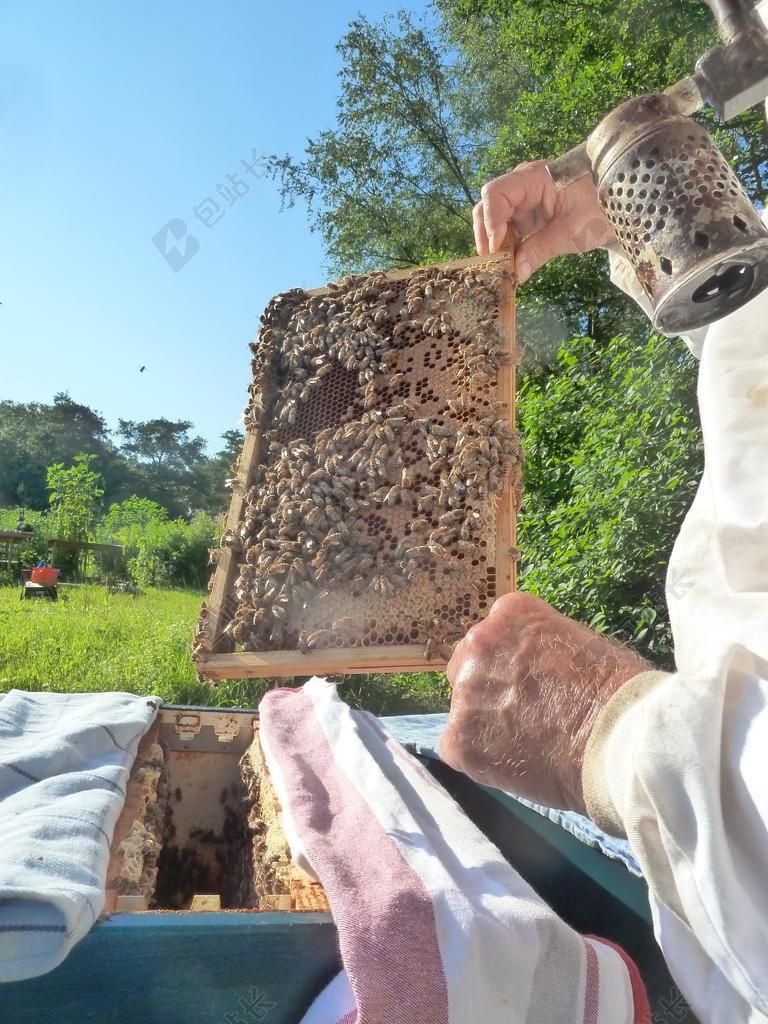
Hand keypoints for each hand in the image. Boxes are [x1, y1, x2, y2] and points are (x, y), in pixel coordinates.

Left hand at [439, 593, 649, 811]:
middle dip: (488, 685)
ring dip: (485, 722)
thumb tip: (537, 665)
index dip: (513, 663)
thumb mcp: (583, 644)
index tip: (533, 682)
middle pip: (467, 664)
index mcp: (510, 613)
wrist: (616, 742)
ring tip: (526, 742)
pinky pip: (457, 747)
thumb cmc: (617, 693)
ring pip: (463, 707)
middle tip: (521, 712)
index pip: (495, 635)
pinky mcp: (458, 738)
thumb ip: (544, 648)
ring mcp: (464, 691)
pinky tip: (513, 763)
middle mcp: (478, 643)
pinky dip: (479, 757)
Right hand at [473, 161, 614, 283]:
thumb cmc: (599, 210)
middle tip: (493, 262)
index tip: (496, 249)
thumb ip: (540, 251)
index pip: (496, 193)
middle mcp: (523, 184)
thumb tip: (516, 273)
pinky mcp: (526, 213)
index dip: (490, 222)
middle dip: (486, 234)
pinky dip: (505, 246)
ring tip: (502, 265)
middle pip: (488, 205)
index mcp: (535, 178)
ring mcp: (523, 199)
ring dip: (494, 243)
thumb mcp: (572, 233)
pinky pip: (506, 228)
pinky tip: (510, 262)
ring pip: (492, 218)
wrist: (616, 206)